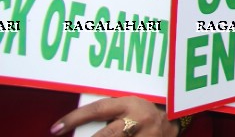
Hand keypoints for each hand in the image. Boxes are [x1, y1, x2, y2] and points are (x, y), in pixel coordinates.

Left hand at [50, 96, 172, 136]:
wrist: (176, 119)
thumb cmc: (147, 110)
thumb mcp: (131, 105)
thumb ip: (111, 111)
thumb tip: (83, 121)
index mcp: (131, 104)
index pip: (98, 109)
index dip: (75, 119)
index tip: (56, 128)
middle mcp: (138, 121)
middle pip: (105, 136)